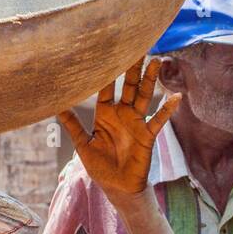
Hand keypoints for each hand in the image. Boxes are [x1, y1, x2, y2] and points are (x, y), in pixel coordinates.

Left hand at [58, 59, 179, 200]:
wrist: (117, 187)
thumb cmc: (100, 167)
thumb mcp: (83, 145)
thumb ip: (73, 126)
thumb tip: (57, 108)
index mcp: (105, 115)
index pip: (106, 89)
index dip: (107, 73)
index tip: (108, 53)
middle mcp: (122, 115)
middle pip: (129, 87)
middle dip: (132, 68)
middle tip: (137, 45)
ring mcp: (136, 123)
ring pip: (144, 96)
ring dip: (150, 80)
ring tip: (156, 61)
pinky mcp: (147, 135)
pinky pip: (158, 120)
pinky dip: (167, 109)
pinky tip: (176, 96)